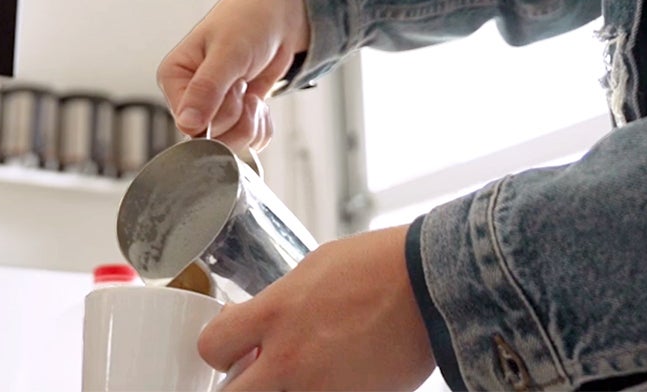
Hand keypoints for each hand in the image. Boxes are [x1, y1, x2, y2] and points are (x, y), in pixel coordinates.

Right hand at [157, 0, 311, 150]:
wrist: (280, 15)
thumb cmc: (249, 20)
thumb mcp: (229, 51)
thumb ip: (207, 88)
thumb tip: (187, 124)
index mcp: (174, 78)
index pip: (189, 124)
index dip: (219, 113)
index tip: (233, 85)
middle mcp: (189, 97)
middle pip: (211, 138)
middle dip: (238, 115)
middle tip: (243, 82)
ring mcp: (213, 109)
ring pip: (231, 143)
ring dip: (251, 122)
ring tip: (251, 90)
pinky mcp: (235, 116)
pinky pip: (249, 141)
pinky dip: (261, 126)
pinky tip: (259, 101)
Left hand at [198, 225, 434, 390]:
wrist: (434, 287)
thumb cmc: (379, 267)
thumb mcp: (313, 269)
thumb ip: (279, 301)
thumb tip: (259, 320)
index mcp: (276, 314)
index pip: (211, 346)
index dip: (218, 349)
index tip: (230, 347)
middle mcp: (291, 359)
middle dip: (240, 385)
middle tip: (256, 373)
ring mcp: (321, 388)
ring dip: (285, 387)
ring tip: (312, 365)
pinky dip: (325, 389)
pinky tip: (343, 371)